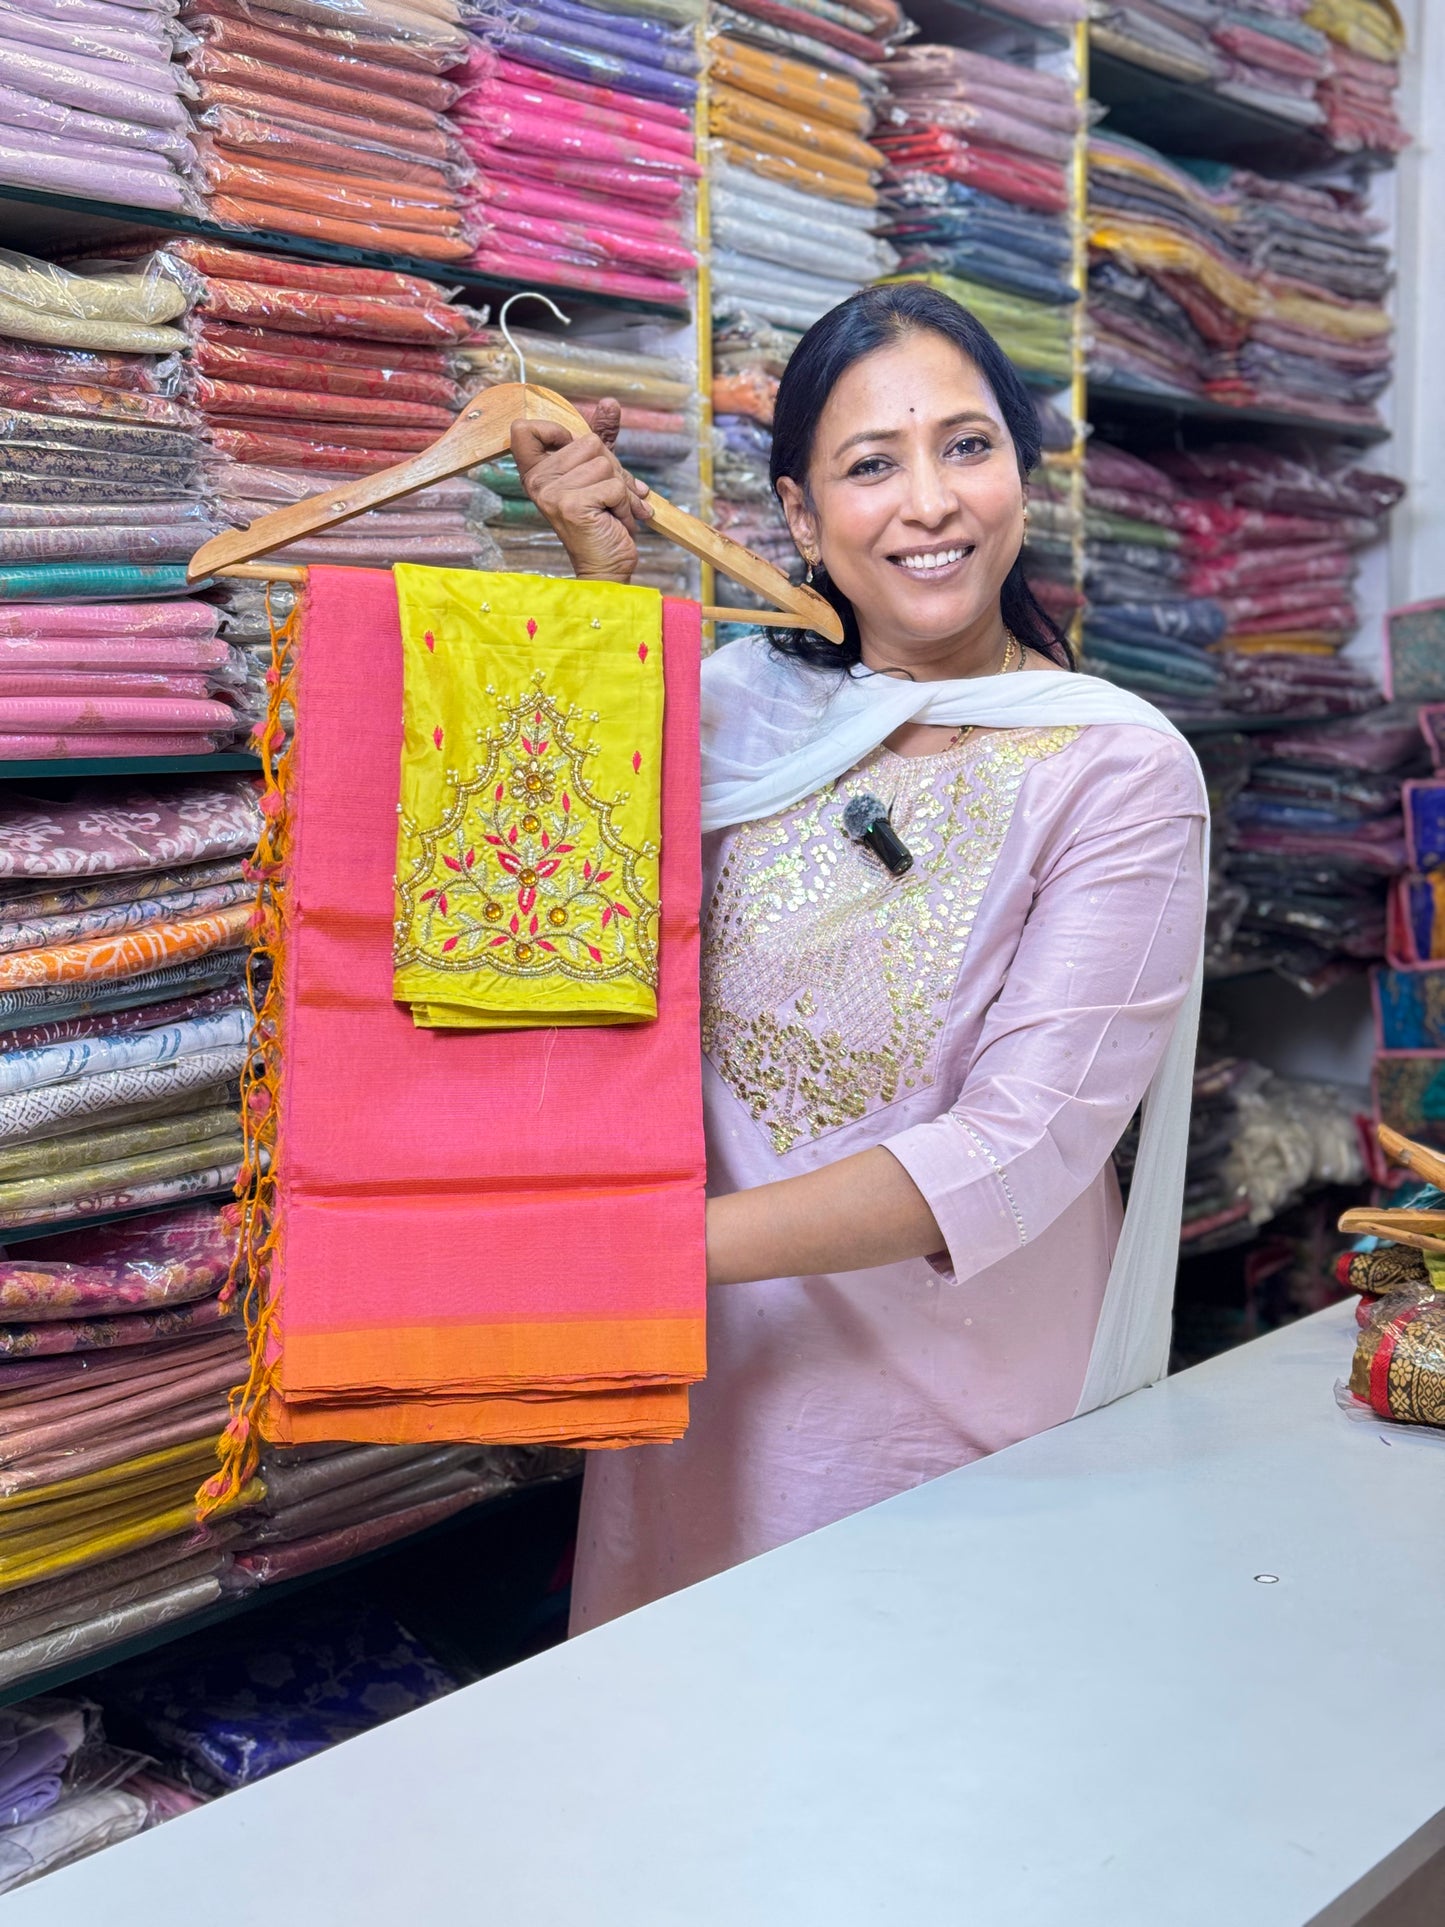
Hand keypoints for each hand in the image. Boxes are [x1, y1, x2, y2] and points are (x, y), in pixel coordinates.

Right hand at [509, 397, 651, 584]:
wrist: (606, 565)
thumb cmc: (602, 521)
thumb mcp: (599, 474)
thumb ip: (601, 437)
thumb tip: (610, 402)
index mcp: (537, 472)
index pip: (524, 429)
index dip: (556, 431)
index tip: (570, 453)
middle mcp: (538, 482)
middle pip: (589, 442)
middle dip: (611, 469)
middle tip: (608, 497)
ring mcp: (552, 494)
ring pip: (605, 464)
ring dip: (622, 490)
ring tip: (613, 511)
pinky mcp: (573, 506)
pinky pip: (614, 486)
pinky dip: (626, 505)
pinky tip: (616, 521)